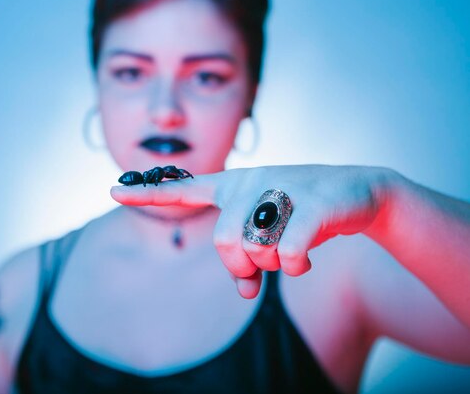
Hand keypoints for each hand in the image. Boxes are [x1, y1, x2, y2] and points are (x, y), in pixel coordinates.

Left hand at [110, 165, 388, 297]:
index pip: (183, 188)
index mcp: (236, 184)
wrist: (361, 192)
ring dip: (273, 265)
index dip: (147, 192)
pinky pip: (288, 254)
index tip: (111, 189)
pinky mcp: (311, 202)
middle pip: (223, 242)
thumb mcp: (270, 233)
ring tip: (291, 253)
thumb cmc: (304, 213)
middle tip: (262, 268)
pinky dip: (297, 267)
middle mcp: (252, 181)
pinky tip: (309, 257)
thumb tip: (244, 292)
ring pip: (253, 248)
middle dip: (242, 267)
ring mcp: (281, 188)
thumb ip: (249, 259)